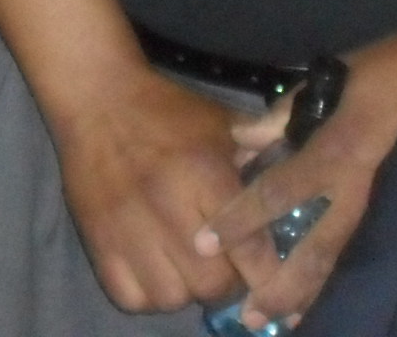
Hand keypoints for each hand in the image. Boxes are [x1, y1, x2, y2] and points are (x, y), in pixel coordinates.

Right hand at [47, 64, 258, 311]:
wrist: (98, 98)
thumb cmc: (168, 111)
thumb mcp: (221, 123)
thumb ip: (263, 149)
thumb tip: (299, 175)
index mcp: (205, 174)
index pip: (247, 245)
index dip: (266, 273)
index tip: (273, 281)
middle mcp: (168, 207)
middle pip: (211, 283)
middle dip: (227, 284)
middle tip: (227, 268)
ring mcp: (128, 229)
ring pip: (171, 298)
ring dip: (186, 291)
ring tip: (189, 270)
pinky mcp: (97, 242)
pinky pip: (131, 298)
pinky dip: (148, 295)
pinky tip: (156, 272)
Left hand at [194, 21, 396, 327]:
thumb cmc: (390, 71)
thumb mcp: (332, 79)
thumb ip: (283, 114)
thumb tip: (240, 140)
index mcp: (337, 150)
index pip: (279, 192)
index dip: (240, 219)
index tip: (206, 242)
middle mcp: (359, 189)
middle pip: (315, 250)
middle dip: (281, 286)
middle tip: (249, 317)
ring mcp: (384, 205)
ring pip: (342, 262)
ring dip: (311, 294)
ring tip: (282, 322)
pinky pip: (364, 252)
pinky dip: (340, 280)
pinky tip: (323, 298)